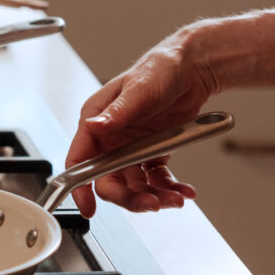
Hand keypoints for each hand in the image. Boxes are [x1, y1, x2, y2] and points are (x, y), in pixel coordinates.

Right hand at [66, 32, 213, 216]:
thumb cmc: (161, 68)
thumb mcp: (138, 90)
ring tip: (174, 198)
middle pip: (109, 181)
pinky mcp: (152, 152)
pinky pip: (155, 179)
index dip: (81, 187)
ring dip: (153, 197)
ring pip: (134, 186)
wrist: (194, 67)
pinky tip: (182, 191)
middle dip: (130, 197)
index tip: (88, 207)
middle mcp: (111, 139)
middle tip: (151, 203)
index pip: (80, 162)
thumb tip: (94, 126)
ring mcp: (131, 148)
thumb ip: (116, 112)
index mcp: (97, 123)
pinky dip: (168, 188)